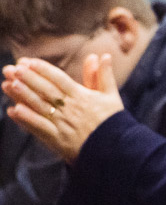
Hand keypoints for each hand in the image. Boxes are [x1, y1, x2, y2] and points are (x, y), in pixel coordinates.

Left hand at [1, 54, 123, 163]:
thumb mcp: (111, 96)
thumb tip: (104, 55)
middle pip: (46, 91)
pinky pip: (39, 128)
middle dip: (28, 79)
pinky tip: (13, 111)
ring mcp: (63, 124)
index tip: (28, 61)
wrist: (115, 149)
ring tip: (8, 84)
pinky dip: (26, 119)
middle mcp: (71, 109)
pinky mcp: (58, 140)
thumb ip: (104, 75)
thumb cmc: (112, 121)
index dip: (43, 69)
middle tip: (12, 68)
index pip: (60, 79)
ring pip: (40, 107)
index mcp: (83, 97)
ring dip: (23, 95)